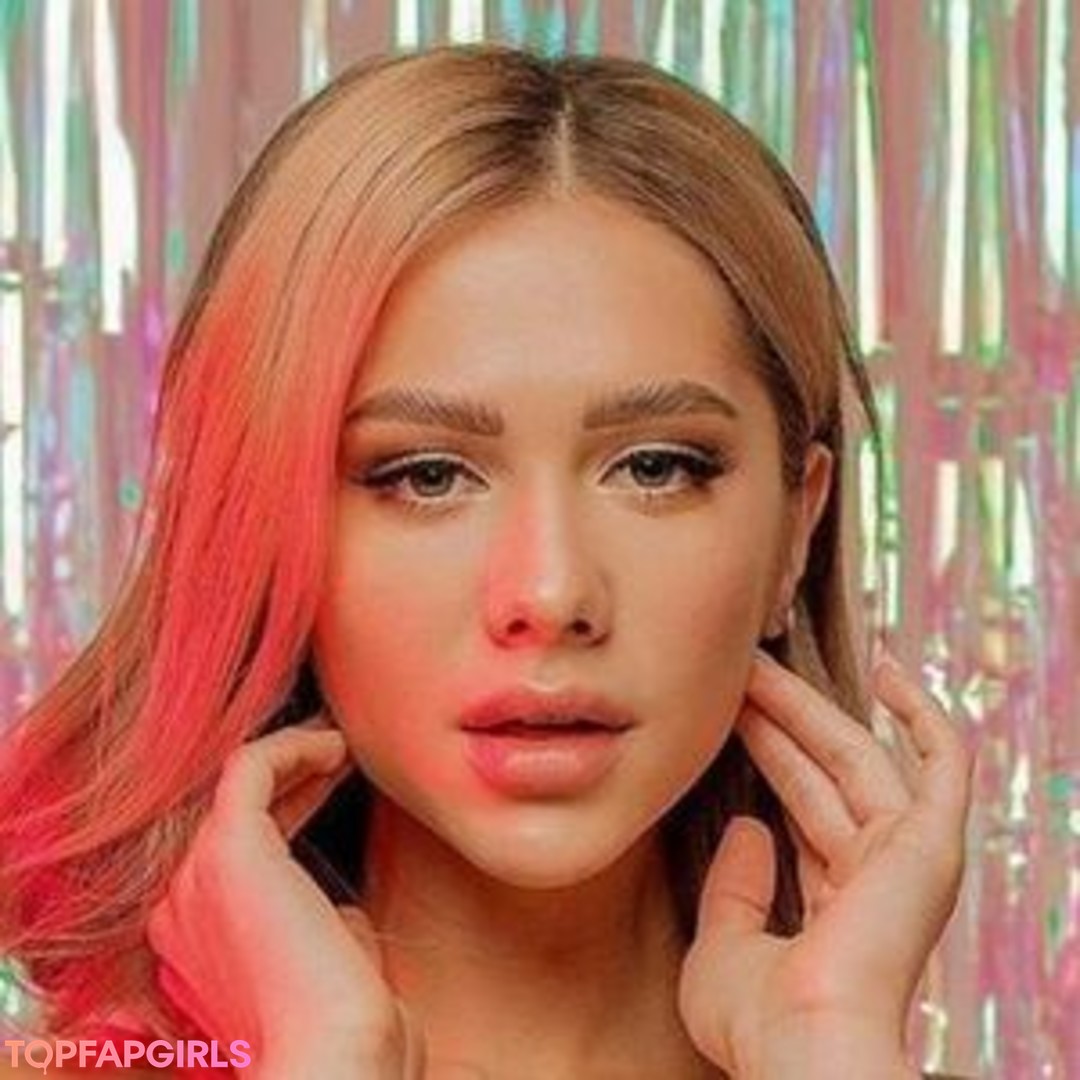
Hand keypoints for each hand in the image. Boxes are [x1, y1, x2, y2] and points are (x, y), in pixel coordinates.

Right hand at [146, 716, 425, 1078]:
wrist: (336, 1057)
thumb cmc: (345, 1028)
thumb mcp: (325, 973)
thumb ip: (321, 933)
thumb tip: (338, 914)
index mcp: (198, 939)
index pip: (238, 849)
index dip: (286, 807)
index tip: (331, 780)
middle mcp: (181, 907)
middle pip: (234, 813)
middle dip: (286, 776)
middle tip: (336, 751)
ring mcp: (195, 877)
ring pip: (236, 783)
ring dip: (289, 753)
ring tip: (338, 741)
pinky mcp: (227, 850)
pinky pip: (249, 768)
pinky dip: (290, 747)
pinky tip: (334, 747)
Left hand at [677, 650, 974, 1079]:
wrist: (802, 1048)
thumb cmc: (759, 1023)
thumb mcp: (723, 947)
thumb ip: (733, 888)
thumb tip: (747, 827)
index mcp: (836, 910)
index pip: (804, 814)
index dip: (769, 758)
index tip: (731, 715)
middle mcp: (877, 880)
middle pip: (823, 775)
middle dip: (777, 722)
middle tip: (733, 675)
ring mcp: (907, 860)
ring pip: (859, 757)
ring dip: (808, 708)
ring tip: (756, 664)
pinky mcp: (932, 844)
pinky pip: (943, 764)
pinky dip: (923, 715)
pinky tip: (887, 669)